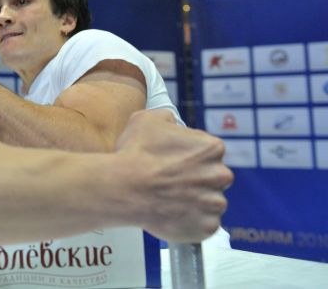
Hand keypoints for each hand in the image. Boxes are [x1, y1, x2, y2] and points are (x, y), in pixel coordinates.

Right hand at [116, 109, 232, 242]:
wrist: (124, 188)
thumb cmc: (135, 153)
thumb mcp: (147, 119)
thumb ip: (167, 117)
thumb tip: (172, 122)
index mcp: (212, 148)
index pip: (209, 152)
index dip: (191, 156)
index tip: (175, 162)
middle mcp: (220, 175)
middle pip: (214, 178)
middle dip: (197, 180)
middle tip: (172, 182)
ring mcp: (215, 204)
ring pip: (210, 202)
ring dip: (194, 202)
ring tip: (169, 200)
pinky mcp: (207, 227)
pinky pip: (203, 225)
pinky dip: (191, 222)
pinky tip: (172, 214)